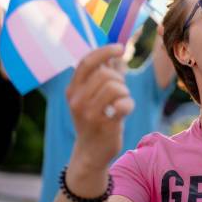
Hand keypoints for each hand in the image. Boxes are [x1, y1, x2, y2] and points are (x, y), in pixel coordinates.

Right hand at [66, 45, 133, 169]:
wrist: (90, 153)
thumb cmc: (96, 119)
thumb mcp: (92, 96)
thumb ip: (103, 73)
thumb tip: (117, 50)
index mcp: (73, 90)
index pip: (87, 62)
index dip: (105, 51)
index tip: (120, 48)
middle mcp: (77, 100)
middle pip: (104, 74)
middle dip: (119, 79)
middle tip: (120, 91)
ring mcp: (89, 114)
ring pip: (114, 87)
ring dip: (124, 93)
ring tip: (121, 102)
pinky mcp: (103, 126)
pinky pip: (123, 105)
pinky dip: (128, 105)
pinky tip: (123, 112)